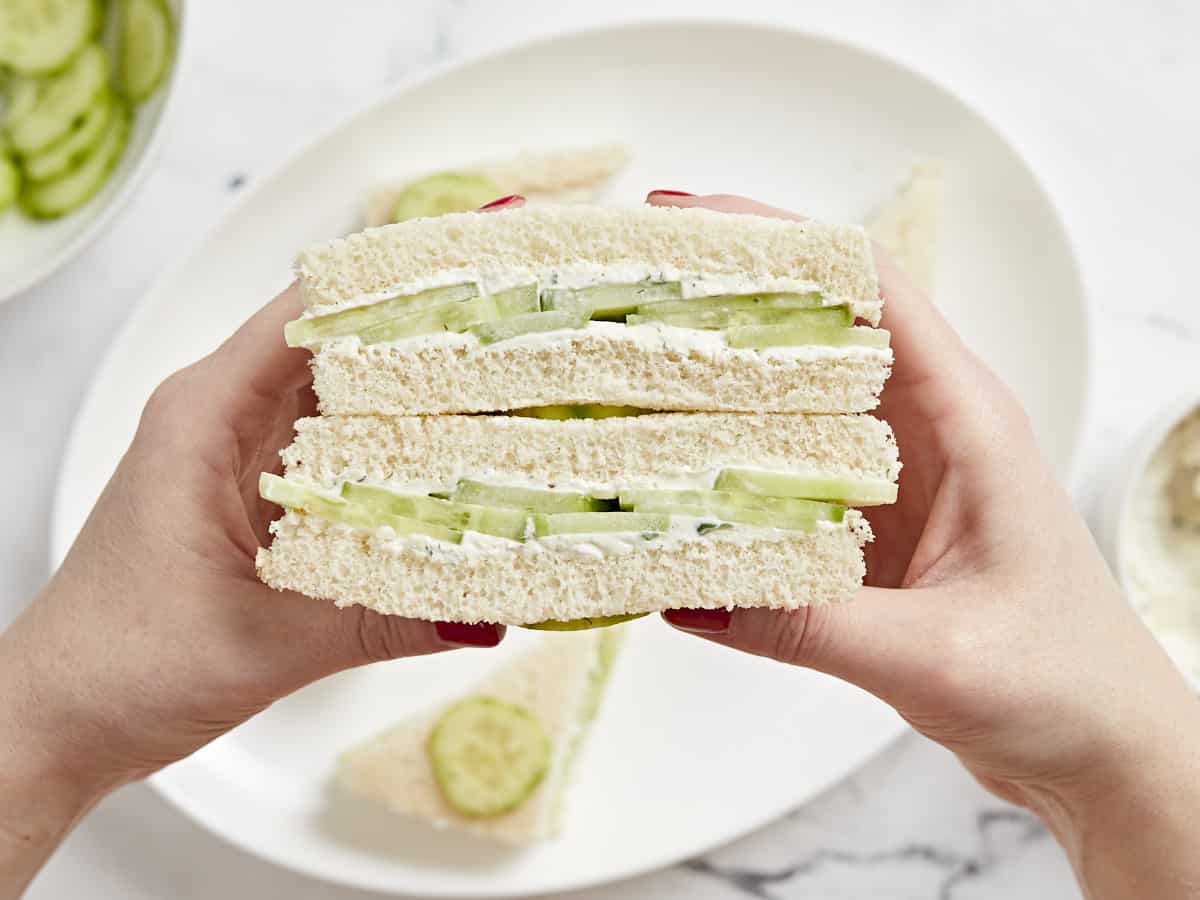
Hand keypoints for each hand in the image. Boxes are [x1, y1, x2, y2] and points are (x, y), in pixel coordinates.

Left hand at [0, 195, 527, 895]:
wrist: (67, 716)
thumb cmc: (123, 663)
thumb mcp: (268, 642)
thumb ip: (386, 622)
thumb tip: (491, 612)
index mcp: (207, 413)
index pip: (313, 307)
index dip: (400, 283)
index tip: (482, 272)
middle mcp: (227, 416)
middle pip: (344, 346)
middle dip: (434, 338)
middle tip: (524, 340)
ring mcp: (246, 453)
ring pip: (348, 401)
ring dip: (421, 398)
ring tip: (512, 396)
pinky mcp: (263, 494)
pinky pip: (344, 454)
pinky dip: (398, 456)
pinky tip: (457, 471)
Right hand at [650, 192, 1199, 896]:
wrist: (1099, 748)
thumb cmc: (1061, 685)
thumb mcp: (933, 654)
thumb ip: (808, 624)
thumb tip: (685, 594)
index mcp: (965, 417)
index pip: (868, 285)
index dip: (776, 239)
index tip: (686, 221)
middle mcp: (925, 428)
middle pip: (813, 327)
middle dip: (720, 299)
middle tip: (623, 289)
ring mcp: (891, 475)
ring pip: (790, 399)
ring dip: (713, 381)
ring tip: (622, 370)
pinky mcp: (866, 524)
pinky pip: (782, 472)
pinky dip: (724, 463)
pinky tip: (666, 477)